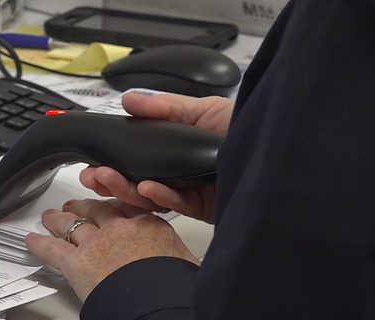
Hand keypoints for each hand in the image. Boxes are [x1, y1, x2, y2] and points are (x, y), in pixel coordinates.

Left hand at [24, 199, 198, 301]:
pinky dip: (39, 243)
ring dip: (58, 220)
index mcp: (148, 225)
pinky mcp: (77, 263)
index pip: (126, 206)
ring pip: (71, 225)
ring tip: (50, 217)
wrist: (159, 304)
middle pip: (95, 210)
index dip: (112, 203)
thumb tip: (189, 265)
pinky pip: (52, 249)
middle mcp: (119, 229)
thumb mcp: (186, 263)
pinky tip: (31, 239)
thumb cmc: (174, 286)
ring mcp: (96, 244)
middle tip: (75, 205)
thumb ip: (178, 256)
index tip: (109, 203)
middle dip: (83, 206)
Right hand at [79, 93, 233, 223]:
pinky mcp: (204, 207)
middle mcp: (179, 170)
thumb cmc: (248, 126)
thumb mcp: (202, 108)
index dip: (114, 161)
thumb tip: (130, 100)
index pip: (136, 157)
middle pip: (136, 180)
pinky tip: (148, 187)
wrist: (281, 148)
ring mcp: (190, 190)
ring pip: (150, 196)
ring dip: (126, 189)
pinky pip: (176, 204)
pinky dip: (160, 196)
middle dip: (111, 180)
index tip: (95, 160)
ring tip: (109, 180)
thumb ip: (164, 107)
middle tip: (93, 175)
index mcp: (175, 147)